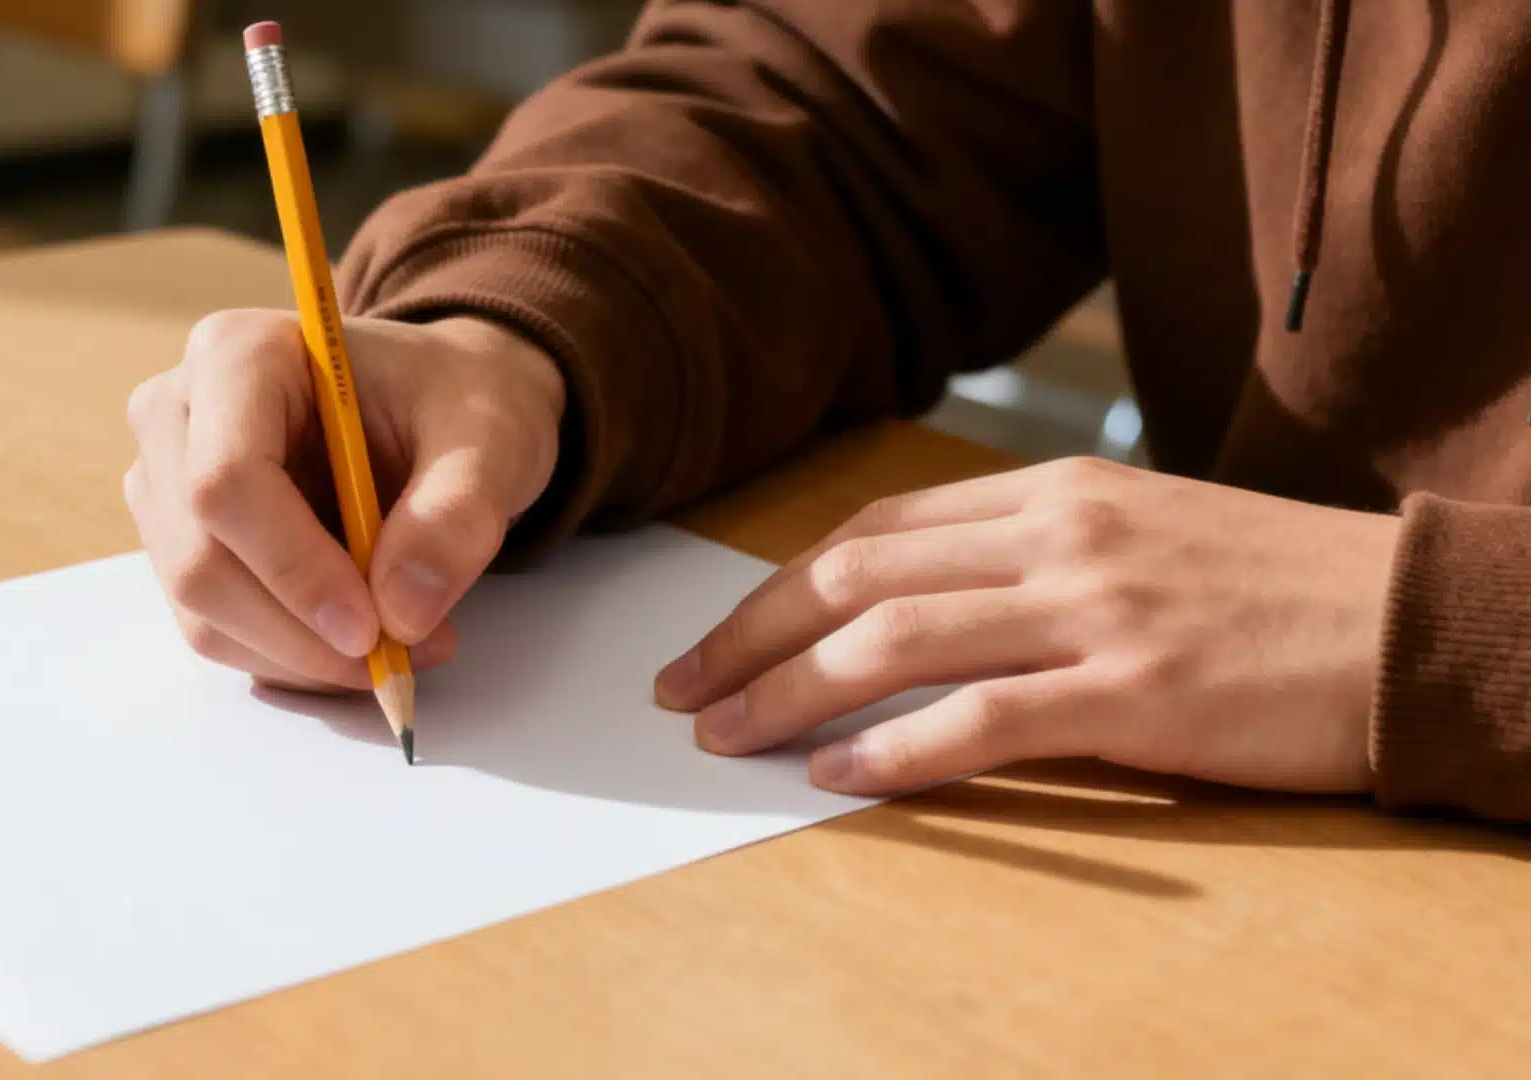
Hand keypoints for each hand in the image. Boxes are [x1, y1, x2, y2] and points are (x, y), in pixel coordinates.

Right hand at [125, 311, 564, 690]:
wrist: (439, 409)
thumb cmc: (455, 403)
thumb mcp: (490, 439)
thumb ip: (456, 514)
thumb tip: (403, 612)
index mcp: (239, 354)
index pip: (226, 480)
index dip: (293, 568)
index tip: (372, 629)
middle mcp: (179, 413)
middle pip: (201, 558)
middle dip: (301, 632)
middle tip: (402, 656)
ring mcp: (168, 482)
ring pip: (202, 610)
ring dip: (301, 656)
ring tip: (403, 648)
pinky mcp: (182, 542)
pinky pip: (216, 629)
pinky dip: (291, 659)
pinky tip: (361, 645)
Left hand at [654, 457, 1401, 795]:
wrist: (1408, 619)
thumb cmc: (1270, 588)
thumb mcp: (1139, 536)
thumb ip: (1028, 557)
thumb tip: (911, 605)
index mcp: (1052, 493)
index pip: (875, 530)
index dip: (779, 587)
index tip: (719, 635)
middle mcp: (1059, 536)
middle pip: (857, 574)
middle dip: (750, 634)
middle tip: (681, 690)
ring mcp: (1095, 609)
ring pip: (895, 639)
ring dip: (789, 690)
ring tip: (725, 734)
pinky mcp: (1137, 692)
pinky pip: (981, 719)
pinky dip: (894, 748)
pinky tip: (834, 773)